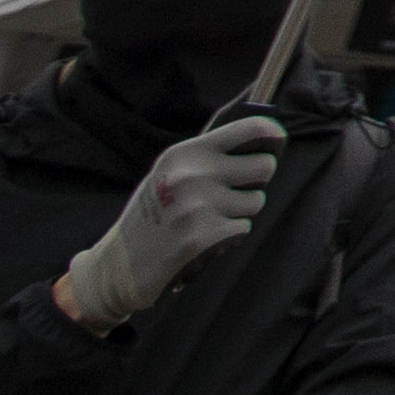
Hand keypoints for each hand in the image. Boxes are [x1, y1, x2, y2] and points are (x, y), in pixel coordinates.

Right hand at [56, 111, 284, 332]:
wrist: (117, 266)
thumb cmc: (152, 215)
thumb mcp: (170, 173)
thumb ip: (208, 156)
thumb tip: (264, 139)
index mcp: (185, 153)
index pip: (249, 129)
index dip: (272, 134)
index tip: (277, 141)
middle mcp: (192, 174)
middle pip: (264, 167)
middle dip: (255, 182)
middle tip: (231, 194)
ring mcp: (197, 206)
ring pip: (256, 201)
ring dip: (239, 212)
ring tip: (208, 219)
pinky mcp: (202, 237)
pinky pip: (243, 228)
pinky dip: (230, 235)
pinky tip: (204, 238)